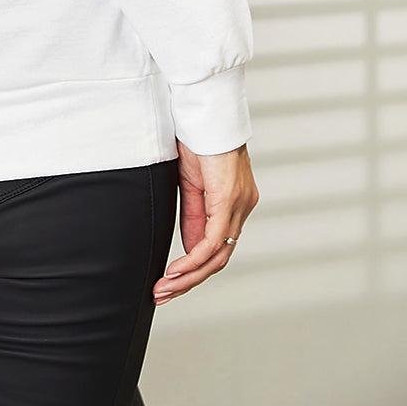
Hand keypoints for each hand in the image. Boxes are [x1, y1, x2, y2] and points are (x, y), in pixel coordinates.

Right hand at [152, 139, 258, 304]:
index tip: (169, 281)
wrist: (205, 110)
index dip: (194, 268)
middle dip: (189, 281)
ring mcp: (239, 205)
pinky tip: (176, 272)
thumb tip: (190, 245)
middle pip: (220, 258)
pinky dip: (193, 260)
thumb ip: (193, 213)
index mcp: (235, 202)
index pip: (218, 246)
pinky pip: (213, 241)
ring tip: (164, 290)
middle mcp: (243, 207)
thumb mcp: (190, 181)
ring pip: (218, 255)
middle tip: (163, 295)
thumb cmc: (197, 136)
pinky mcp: (229, 200)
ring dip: (189, 277)